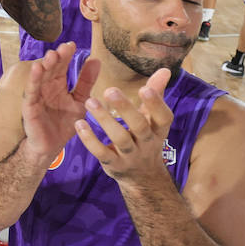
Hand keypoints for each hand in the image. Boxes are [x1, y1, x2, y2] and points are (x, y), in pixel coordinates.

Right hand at [20, 43, 99, 158]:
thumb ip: (86, 82)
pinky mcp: (29, 106)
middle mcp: (46, 87)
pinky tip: (37, 69)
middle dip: (57, 58)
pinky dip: (33, 80)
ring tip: (51, 55)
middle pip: (51, 68)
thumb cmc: (63, 124)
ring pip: (40, 77)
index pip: (61, 66)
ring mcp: (36, 95)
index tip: (72, 45)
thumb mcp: (80, 101)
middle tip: (64, 48)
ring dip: (45, 66)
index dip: (66, 55)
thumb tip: (96, 60)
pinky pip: (31, 91)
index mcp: (57, 84)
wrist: (50, 147)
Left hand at [74, 68, 173, 186]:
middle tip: (110, 90)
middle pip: (140, 126)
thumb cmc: (145, 137)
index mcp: (158, 129)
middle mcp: (147, 143)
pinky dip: (90, 140)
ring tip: (90, 102)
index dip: (156, 104)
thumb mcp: (153, 119)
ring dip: (104, 120)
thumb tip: (165, 69)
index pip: (163, 117)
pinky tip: (79, 124)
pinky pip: (101, 153)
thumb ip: (156, 94)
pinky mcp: (113, 164)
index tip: (145, 88)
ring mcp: (130, 155)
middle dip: (126, 109)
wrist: (142, 176)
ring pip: (120, 139)